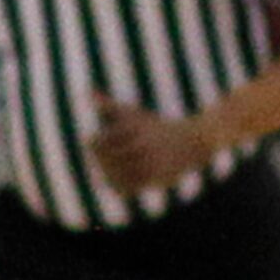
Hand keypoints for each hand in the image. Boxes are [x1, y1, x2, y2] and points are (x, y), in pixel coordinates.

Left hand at [87, 95, 216, 197]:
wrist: (192, 142)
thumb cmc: (156, 125)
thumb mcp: (134, 113)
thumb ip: (109, 105)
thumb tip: (88, 93)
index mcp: (134, 128)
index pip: (102, 140)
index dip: (92, 143)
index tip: (89, 143)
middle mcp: (142, 144)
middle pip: (109, 158)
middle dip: (99, 160)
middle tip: (95, 161)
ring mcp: (151, 162)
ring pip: (119, 175)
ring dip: (108, 175)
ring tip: (102, 173)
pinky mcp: (158, 178)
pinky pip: (132, 187)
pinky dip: (120, 187)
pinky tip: (115, 183)